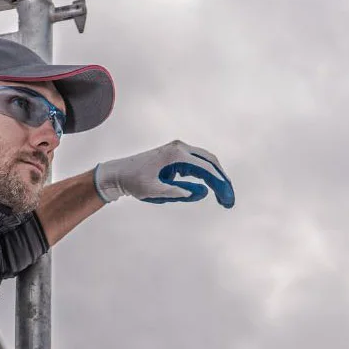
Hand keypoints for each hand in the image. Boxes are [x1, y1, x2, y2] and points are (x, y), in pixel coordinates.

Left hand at [93, 140, 234, 207]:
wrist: (118, 173)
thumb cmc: (134, 182)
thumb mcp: (156, 191)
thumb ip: (180, 192)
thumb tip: (204, 192)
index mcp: (176, 155)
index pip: (207, 169)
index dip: (220, 185)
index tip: (228, 200)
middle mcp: (180, 148)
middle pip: (211, 162)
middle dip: (223, 181)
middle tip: (229, 200)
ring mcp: (178, 149)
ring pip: (206, 161)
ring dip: (217, 178)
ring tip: (224, 196)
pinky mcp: (177, 154)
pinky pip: (198, 163)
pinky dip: (207, 174)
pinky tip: (212, 188)